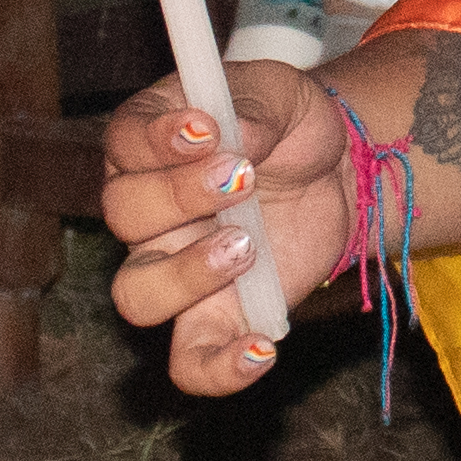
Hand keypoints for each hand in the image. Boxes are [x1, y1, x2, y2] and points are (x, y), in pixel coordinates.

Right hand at [99, 61, 349, 392]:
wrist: (337, 170)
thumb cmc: (288, 123)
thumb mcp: (279, 91)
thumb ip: (255, 107)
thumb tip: (236, 134)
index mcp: (148, 144)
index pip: (124, 143)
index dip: (157, 140)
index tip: (207, 129)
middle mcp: (146, 213)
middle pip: (123, 215)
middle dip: (180, 196)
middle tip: (243, 178)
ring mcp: (174, 270)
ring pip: (137, 295)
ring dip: (185, 275)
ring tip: (246, 247)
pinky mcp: (217, 318)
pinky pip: (191, 363)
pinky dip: (219, 368)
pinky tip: (260, 349)